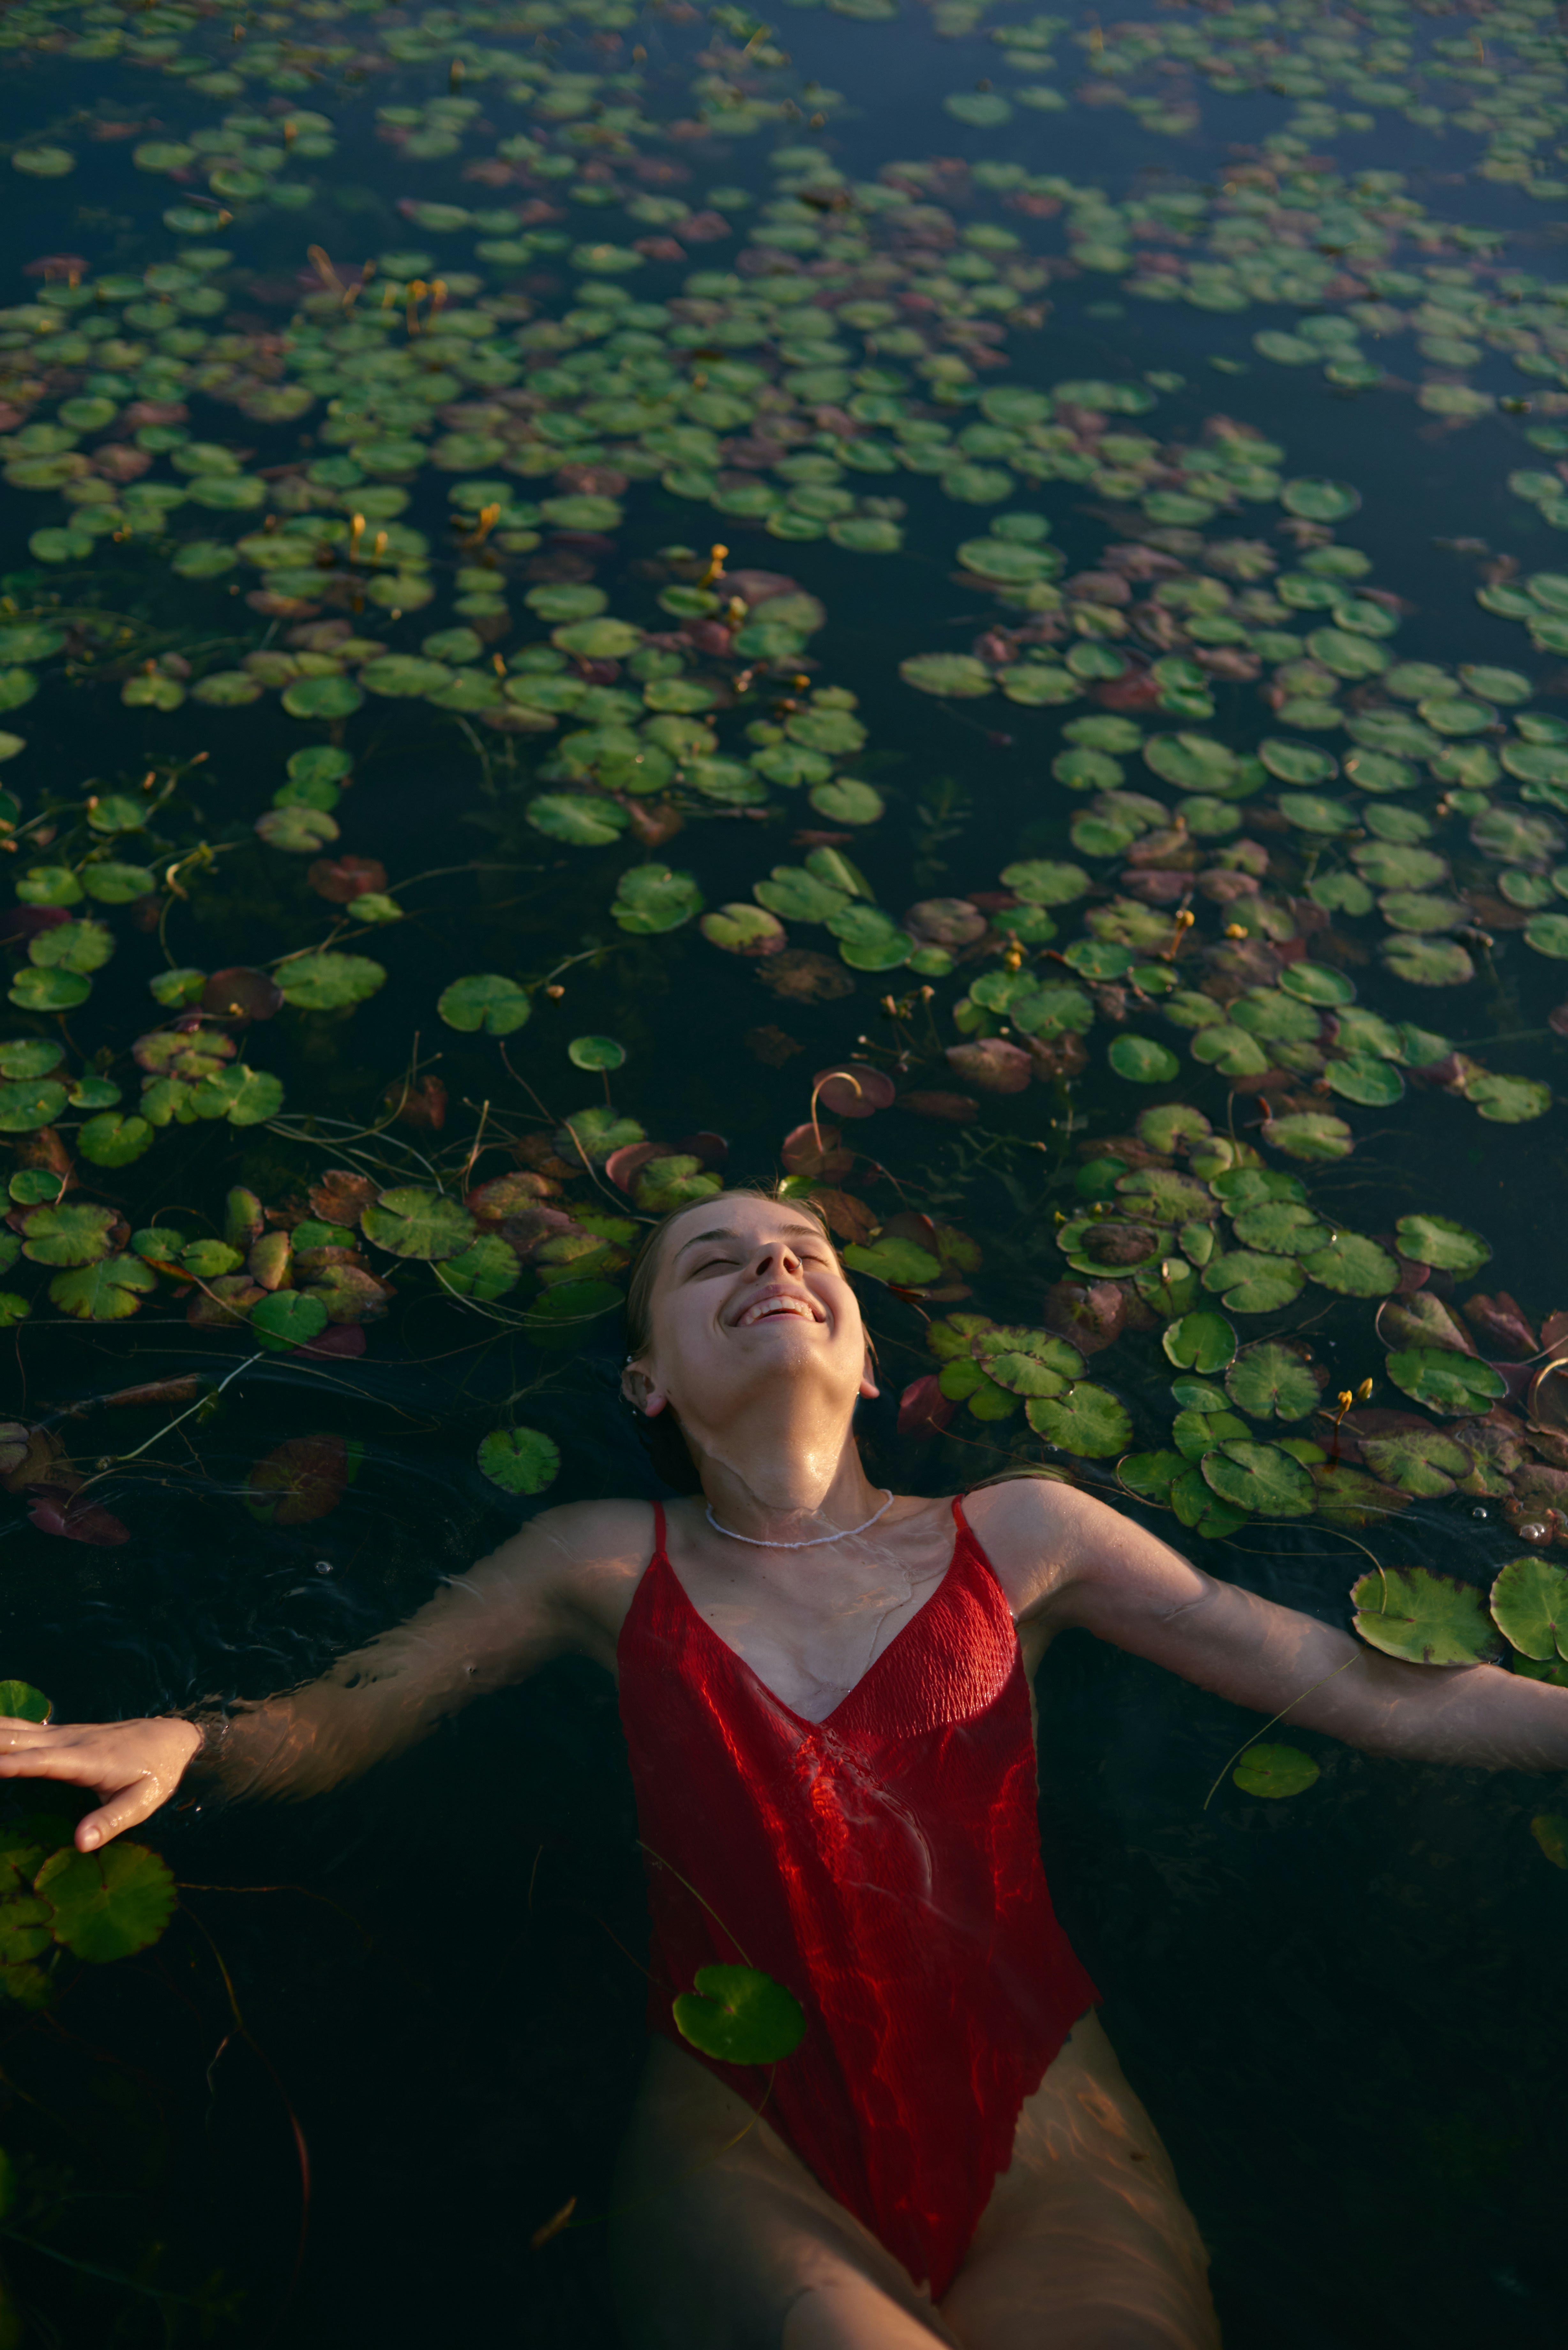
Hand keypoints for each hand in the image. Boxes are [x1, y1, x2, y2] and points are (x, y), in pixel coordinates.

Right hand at [0, 1716, 202, 1850]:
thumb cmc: (158, 1773)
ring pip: (17, 1729)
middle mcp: (70, 1741)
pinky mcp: (63, 1733)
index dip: (13, 1764)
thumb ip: (111, 1822)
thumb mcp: (143, 1802)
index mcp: (86, 1759)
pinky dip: (0, 1727)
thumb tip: (80, 1843)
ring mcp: (65, 1734)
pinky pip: (24, 1728)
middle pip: (20, 1741)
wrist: (173, 1737)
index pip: (43, 1761)